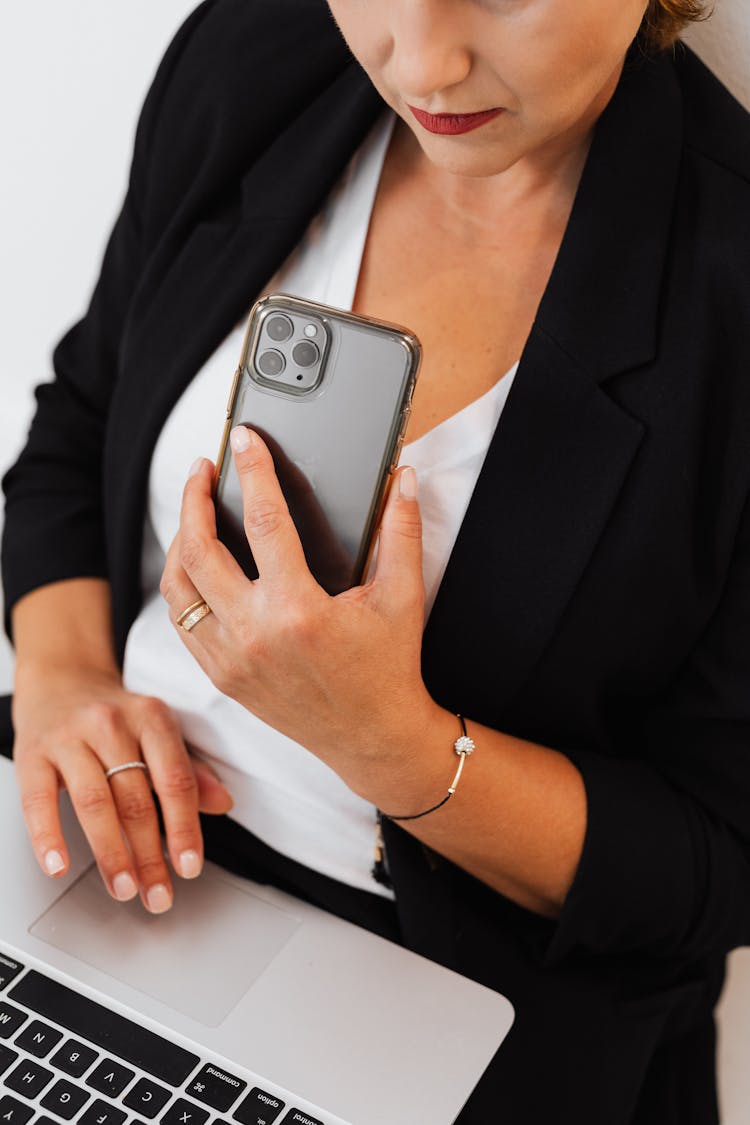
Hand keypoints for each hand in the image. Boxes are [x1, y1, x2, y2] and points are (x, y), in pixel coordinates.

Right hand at [12, 665, 232, 911]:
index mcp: (151, 717)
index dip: (184, 828)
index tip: (189, 867)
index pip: (175, 780)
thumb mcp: (157, 730)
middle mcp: (111, 724)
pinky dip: (48, 837)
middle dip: (149, 854)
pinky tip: (58, 866)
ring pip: (94, 804)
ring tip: (123, 888)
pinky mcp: (33, 753)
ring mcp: (70, 738)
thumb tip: (223, 803)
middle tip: (157, 893)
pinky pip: (39, 801)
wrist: (61, 680)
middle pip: (135, 799)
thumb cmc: (115, 715)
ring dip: (110, 853)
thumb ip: (189, 769)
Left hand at [160, 427, 440, 804]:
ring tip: (192, 513)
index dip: (252, 471)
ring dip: (178, 542)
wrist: (372, 738)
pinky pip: (183, 623)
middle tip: (200, 470)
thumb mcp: (402, 597)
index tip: (243, 440)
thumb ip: (402, 531)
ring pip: (177, 589)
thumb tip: (404, 478)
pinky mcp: (222, 677)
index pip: (263, 521)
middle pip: (198, 551)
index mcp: (299, 612)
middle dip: (191, 499)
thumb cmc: (388, 668)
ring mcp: (232, 660)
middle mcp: (255, 635)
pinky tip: (196, 565)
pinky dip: (183, 587)